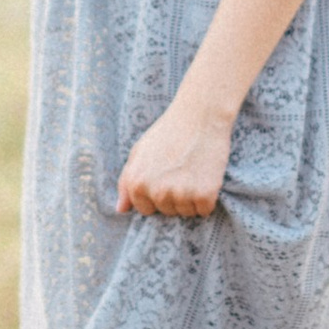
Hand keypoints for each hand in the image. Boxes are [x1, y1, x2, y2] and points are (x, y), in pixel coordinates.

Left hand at [116, 93, 231, 218]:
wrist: (199, 116)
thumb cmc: (168, 131)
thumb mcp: (139, 152)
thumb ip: (126, 182)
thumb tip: (120, 210)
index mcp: (137, 184)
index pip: (146, 209)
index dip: (157, 194)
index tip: (165, 176)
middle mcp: (156, 193)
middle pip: (167, 212)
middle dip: (174, 196)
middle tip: (181, 169)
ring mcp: (180, 194)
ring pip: (186, 213)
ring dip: (192, 198)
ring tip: (193, 171)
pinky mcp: (204, 195)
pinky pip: (204, 210)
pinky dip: (208, 198)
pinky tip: (205, 176)